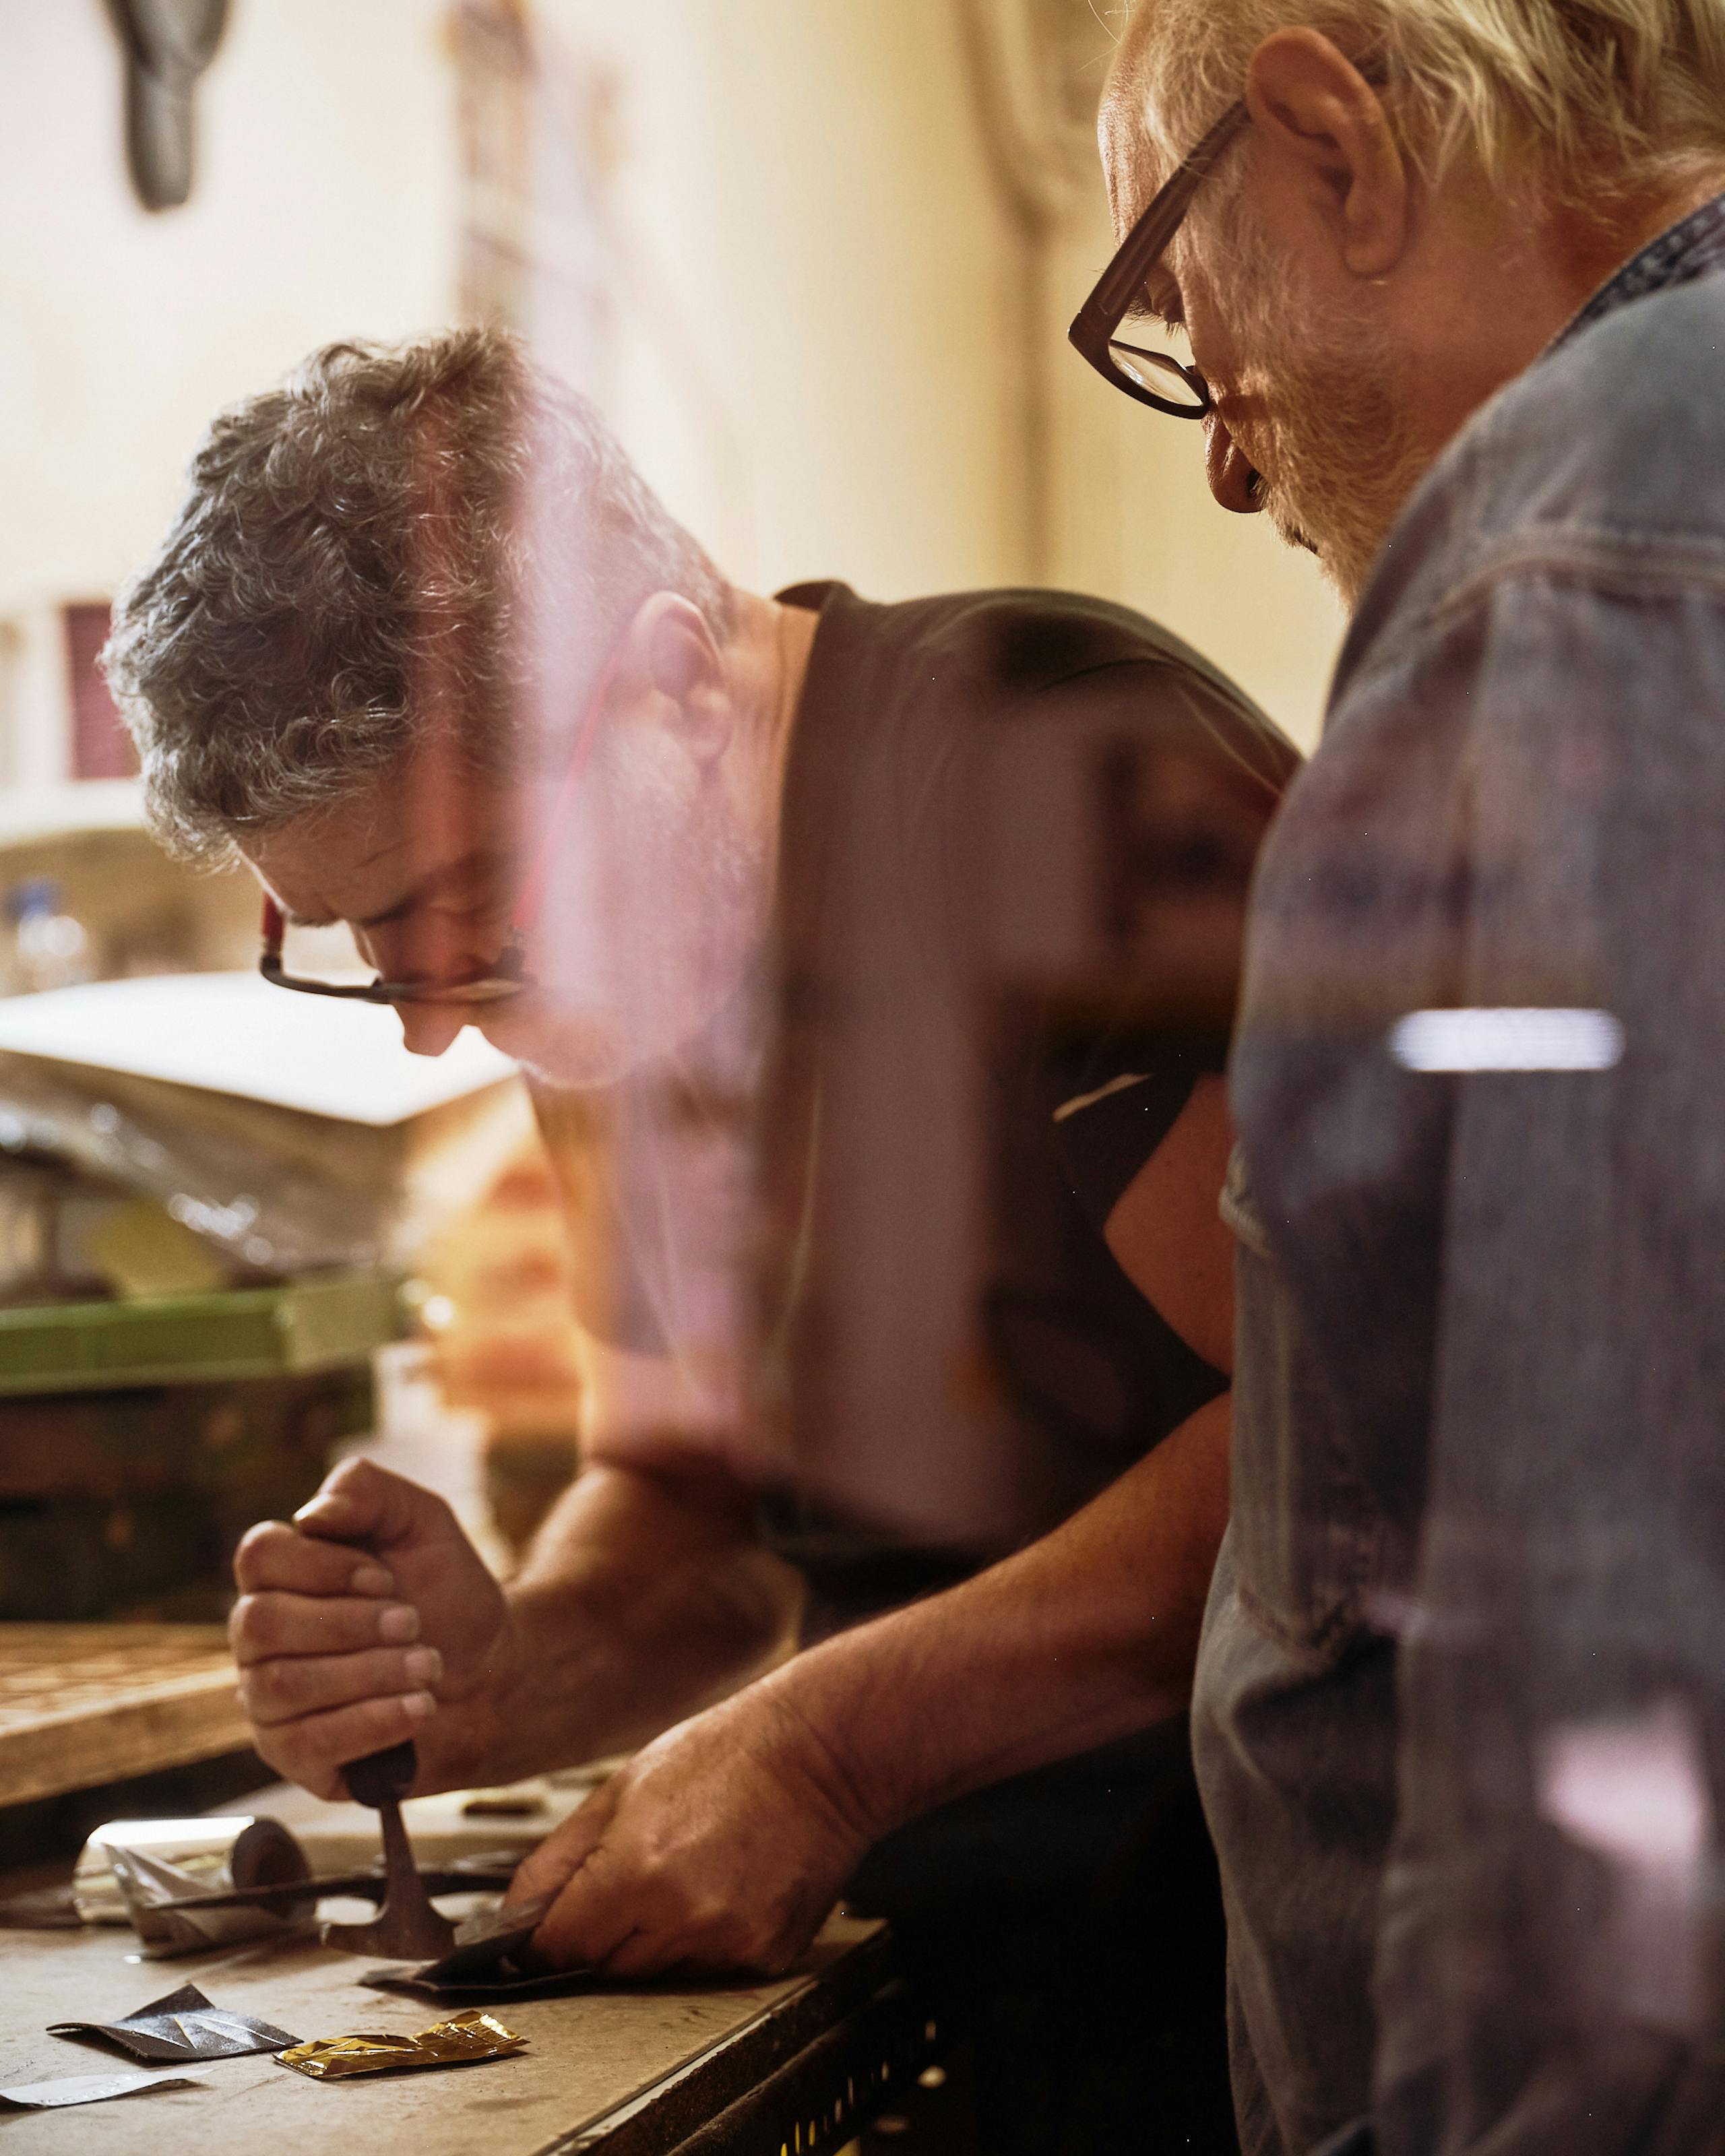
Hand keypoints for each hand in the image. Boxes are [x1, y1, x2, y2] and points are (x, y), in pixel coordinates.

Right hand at [228, 1457, 515, 1799]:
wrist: (493, 1671)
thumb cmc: (446, 1593)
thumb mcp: (423, 1522)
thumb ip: (368, 1491)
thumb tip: (312, 1515)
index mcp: (283, 1573)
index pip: (258, 1556)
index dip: (322, 1566)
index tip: (384, 1578)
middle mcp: (261, 1637)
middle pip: (258, 1624)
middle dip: (348, 1624)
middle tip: (413, 1624)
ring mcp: (269, 1699)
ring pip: (281, 1686)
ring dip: (368, 1673)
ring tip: (427, 1666)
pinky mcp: (294, 1754)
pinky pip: (305, 1743)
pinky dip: (371, 1721)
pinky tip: (418, 1707)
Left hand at [505, 1681, 871, 1977]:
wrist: (822, 1755)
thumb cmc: (724, 1756)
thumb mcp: (621, 1788)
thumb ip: (558, 1860)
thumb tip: (515, 1920)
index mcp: (634, 1871)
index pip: (557, 1949)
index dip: (544, 1940)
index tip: (548, 1928)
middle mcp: (680, 1918)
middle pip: (603, 1971)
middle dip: (600, 1938)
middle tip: (628, 1882)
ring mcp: (728, 1943)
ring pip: (655, 1977)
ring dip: (652, 1943)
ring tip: (684, 1875)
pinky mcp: (766, 1954)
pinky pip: (709, 1973)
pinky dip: (703, 1943)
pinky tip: (723, 1888)